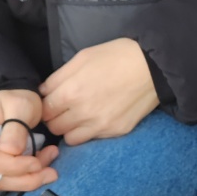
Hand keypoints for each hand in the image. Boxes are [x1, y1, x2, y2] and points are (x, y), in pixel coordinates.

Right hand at [0, 88, 58, 191]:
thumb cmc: (16, 99)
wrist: (13, 100)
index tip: (36, 163)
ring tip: (50, 166)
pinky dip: (25, 177)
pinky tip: (42, 165)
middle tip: (52, 171)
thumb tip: (11, 152)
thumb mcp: (20, 105)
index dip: (13, 167)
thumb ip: (16, 128)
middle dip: (25, 178)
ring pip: (0, 181)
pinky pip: (5, 178)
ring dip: (28, 179)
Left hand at [39, 39, 158, 144]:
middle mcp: (82, 113)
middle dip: (56, 117)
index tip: (53, 101)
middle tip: (65, 108)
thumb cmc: (116, 56)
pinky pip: (91, 139)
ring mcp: (100, 125)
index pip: (44, 110)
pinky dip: (88, 132)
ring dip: (70, 128)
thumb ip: (58, 77)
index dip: (46, 105)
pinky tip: (96, 118)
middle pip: (54, 126)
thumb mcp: (82, 58)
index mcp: (71, 92)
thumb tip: (44, 92)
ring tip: (79, 115)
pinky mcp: (115, 131)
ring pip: (70, 138)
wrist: (153, 67)